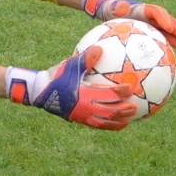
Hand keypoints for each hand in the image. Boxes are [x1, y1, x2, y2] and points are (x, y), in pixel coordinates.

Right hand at [6, 48, 134, 129]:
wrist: (40, 92)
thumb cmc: (56, 76)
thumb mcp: (70, 65)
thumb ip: (85, 58)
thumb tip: (99, 49)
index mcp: (84, 94)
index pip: (106, 94)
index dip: (119, 92)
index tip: (130, 89)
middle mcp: (85, 107)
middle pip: (108, 111)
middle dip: (122, 110)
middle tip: (135, 108)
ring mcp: (81, 115)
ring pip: (103, 121)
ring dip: (116, 122)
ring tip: (127, 122)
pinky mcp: (78, 119)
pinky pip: (95, 125)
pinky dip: (106, 126)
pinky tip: (112, 124)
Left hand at [82, 0, 175, 51]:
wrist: (110, 13)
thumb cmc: (110, 11)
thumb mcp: (112, 8)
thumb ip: (117, 7)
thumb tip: (121, 7)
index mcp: (143, 9)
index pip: (156, 12)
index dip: (164, 19)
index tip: (170, 28)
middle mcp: (150, 16)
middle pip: (166, 20)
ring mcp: (151, 25)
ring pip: (166, 31)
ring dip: (175, 38)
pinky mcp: (149, 33)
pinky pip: (159, 39)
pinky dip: (166, 46)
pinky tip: (170, 58)